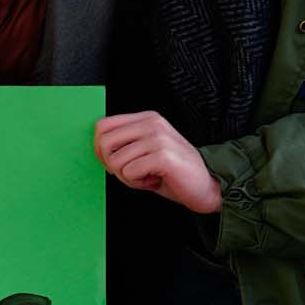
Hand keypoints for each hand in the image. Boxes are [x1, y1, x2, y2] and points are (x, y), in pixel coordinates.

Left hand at [94, 111, 221, 214]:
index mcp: (147, 119)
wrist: (206, 186)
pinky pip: (129, 172)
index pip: (102, 126)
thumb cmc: (173, 172)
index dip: (100, 149)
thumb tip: (98, 149)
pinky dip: (138, 183)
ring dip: (128, 177)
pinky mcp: (162, 155)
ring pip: (115, 161)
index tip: (114, 163)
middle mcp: (152, 123)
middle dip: (111, 165)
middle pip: (104, 143)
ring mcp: (158, 138)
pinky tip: (155, 180)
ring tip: (148, 176)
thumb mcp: (145, 151)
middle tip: (131, 173)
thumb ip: (125, 145)